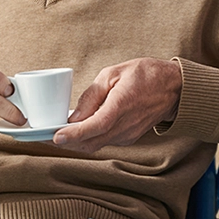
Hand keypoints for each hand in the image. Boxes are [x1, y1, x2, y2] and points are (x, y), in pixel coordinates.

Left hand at [52, 58, 181, 152]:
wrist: (174, 88)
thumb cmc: (145, 75)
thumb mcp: (114, 73)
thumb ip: (92, 95)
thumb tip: (73, 116)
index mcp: (122, 104)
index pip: (95, 126)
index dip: (74, 134)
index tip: (55, 136)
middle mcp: (126, 124)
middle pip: (91, 142)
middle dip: (67, 142)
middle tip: (44, 136)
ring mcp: (129, 134)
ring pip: (96, 145)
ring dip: (76, 142)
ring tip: (56, 133)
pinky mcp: (129, 138)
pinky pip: (104, 142)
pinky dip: (88, 139)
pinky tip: (77, 131)